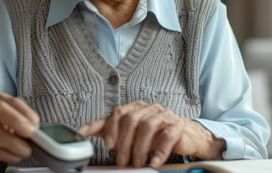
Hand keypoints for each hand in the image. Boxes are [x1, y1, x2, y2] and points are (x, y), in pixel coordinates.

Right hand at [0, 93, 39, 166]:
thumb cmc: (4, 129)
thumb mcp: (17, 124)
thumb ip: (25, 124)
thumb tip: (37, 132)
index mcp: (1, 99)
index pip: (13, 102)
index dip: (25, 112)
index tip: (35, 124)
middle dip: (15, 121)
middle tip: (29, 134)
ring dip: (11, 142)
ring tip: (25, 151)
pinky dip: (2, 153)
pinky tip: (13, 157)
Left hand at [78, 101, 224, 167]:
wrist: (186, 136)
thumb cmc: (156, 135)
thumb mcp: (132, 133)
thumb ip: (111, 130)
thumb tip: (85, 131)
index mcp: (135, 108)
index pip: (116, 113)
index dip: (106, 127)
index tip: (100, 141)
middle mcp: (148, 109)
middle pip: (130, 120)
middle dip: (123, 143)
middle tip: (121, 160)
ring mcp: (163, 116)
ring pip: (147, 127)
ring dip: (139, 149)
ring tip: (137, 163)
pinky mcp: (176, 127)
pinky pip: (166, 137)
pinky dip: (158, 152)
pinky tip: (153, 162)